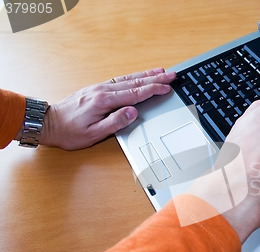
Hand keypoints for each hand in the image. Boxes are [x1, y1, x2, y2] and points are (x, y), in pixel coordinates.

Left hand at [39, 68, 175, 149]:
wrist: (49, 123)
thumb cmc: (70, 132)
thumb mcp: (93, 134)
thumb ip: (115, 123)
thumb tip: (132, 112)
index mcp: (104, 101)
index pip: (135, 94)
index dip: (153, 90)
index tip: (166, 88)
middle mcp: (102, 90)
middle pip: (135, 82)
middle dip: (155, 78)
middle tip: (171, 75)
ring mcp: (99, 87)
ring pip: (128, 79)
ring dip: (146, 75)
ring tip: (161, 71)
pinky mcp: (96, 88)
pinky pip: (120, 80)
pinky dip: (133, 77)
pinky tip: (139, 77)